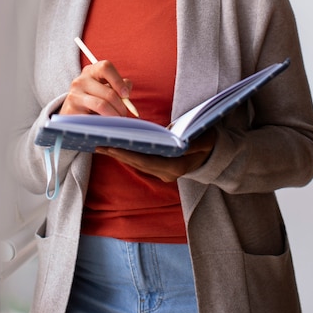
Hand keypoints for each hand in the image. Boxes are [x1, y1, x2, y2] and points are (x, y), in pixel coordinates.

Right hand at [60, 60, 132, 116]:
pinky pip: (92, 118)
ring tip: (117, 120)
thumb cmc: (96, 97)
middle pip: (108, 92)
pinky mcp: (71, 110)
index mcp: (91, 71)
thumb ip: (120, 86)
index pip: (106, 67)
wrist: (73, 110)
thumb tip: (127, 90)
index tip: (126, 95)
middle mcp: (80, 80)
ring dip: (114, 115)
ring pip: (101, 105)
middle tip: (124, 115)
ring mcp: (74, 95)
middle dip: (121, 106)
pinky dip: (103, 122)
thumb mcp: (107, 88)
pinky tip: (105, 124)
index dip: (118, 81)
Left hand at [95, 128, 216, 181]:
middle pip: (138, 163)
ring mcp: (163, 173)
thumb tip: (178, 141)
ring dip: (119, 155)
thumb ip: (192, 142)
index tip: (112, 147)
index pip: (147, 161)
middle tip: (99, 145)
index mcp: (175, 167)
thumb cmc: (208, 141)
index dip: (128, 154)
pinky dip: (127, 155)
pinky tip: (115, 147)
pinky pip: (140, 162)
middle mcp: (166, 173)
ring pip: (137, 164)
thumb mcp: (204, 139)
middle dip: (118, 154)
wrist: (214, 154)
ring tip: (102, 145)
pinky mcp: (159, 169)